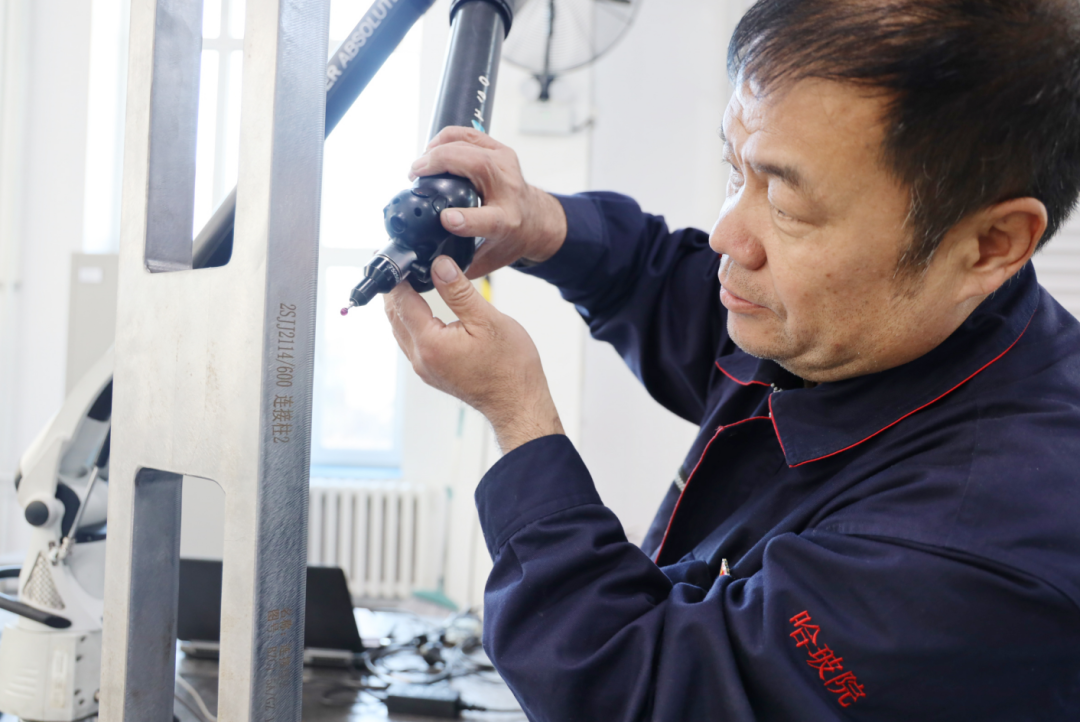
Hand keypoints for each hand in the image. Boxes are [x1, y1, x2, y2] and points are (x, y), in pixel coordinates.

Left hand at [385, 255, 564, 453]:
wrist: (518, 403)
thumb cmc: (510, 368)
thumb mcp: (487, 319)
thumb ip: (458, 291)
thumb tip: (439, 265)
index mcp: (431, 343)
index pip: (402, 301)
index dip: (399, 277)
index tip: (401, 259)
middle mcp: (421, 358)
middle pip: (395, 317)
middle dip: (395, 290)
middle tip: (401, 267)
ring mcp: (425, 369)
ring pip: (401, 331)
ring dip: (402, 307)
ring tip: (409, 284)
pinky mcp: (433, 373)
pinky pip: (412, 343)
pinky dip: (411, 323)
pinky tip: (423, 312)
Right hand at [410, 127, 567, 277]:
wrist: (534, 219)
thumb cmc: (510, 238)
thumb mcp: (487, 260)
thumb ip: (460, 266)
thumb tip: (429, 271)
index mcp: (507, 222)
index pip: (487, 220)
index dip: (464, 219)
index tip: (445, 219)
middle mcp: (509, 190)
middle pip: (477, 166)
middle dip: (440, 164)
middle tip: (414, 173)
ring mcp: (506, 165)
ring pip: (471, 145)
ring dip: (439, 149)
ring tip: (419, 164)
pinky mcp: (500, 150)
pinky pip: (470, 135)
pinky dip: (447, 137)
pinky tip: (432, 149)